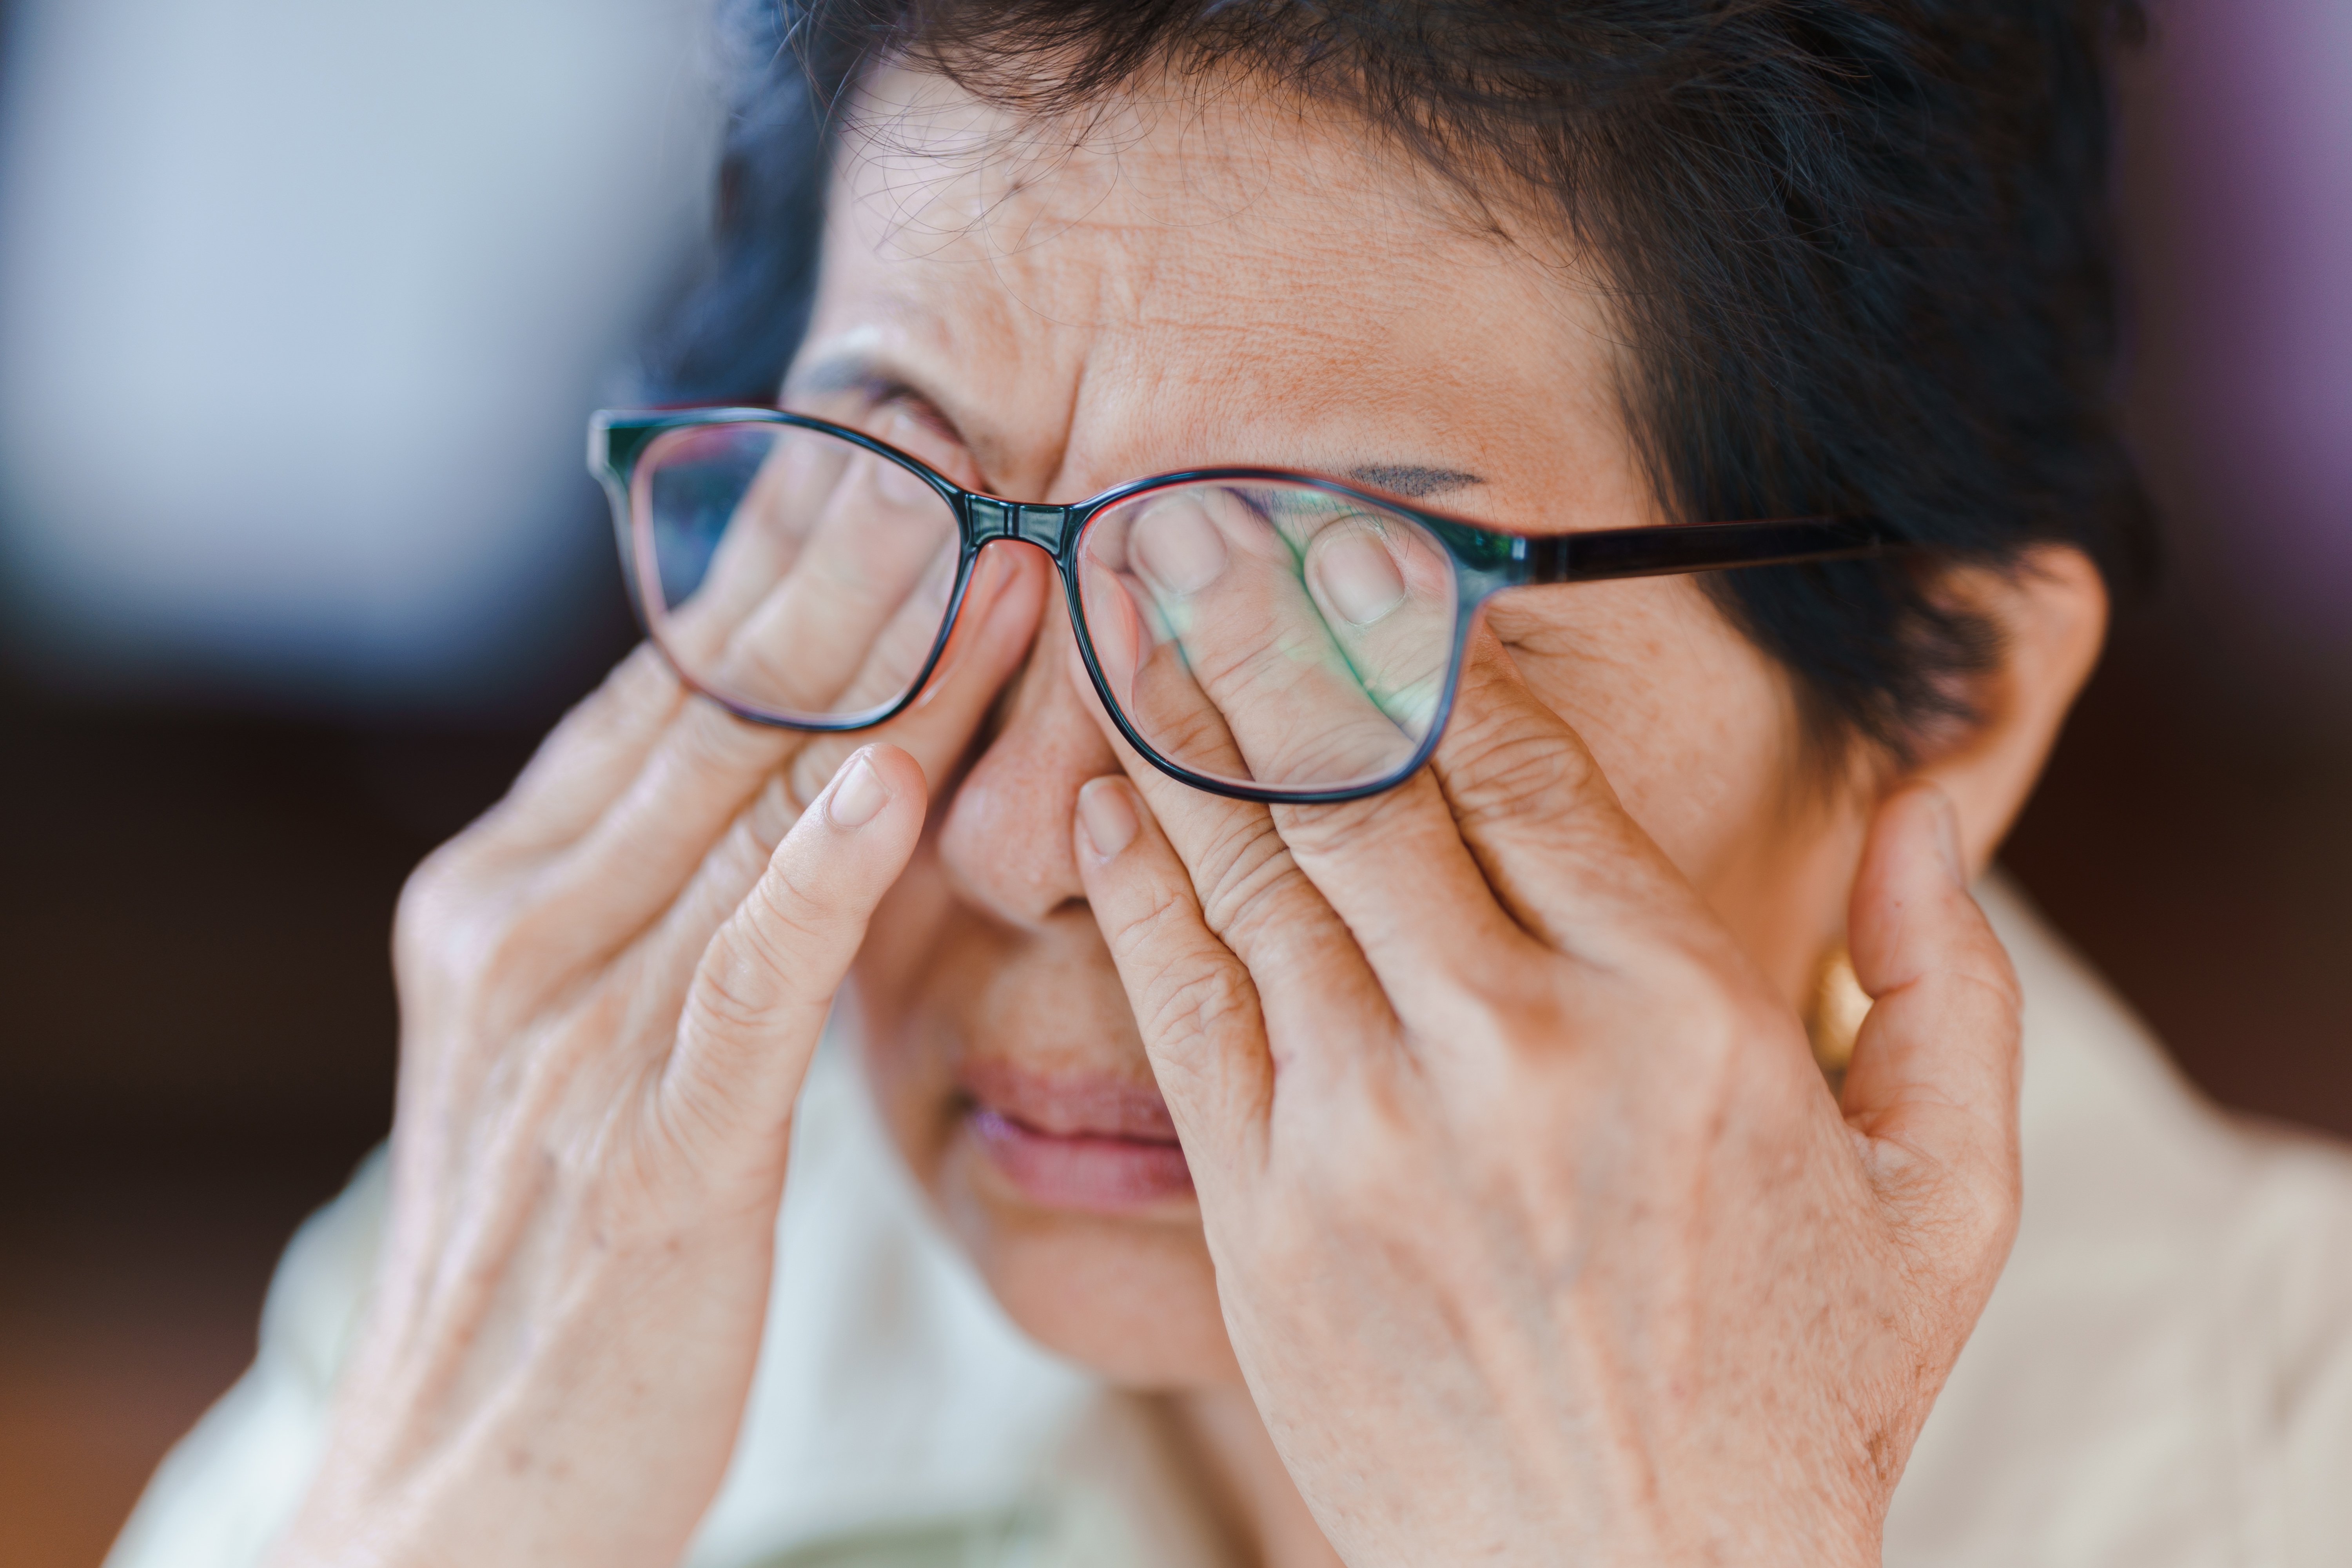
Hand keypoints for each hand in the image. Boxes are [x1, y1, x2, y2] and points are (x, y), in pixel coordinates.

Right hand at [270, 530, 1046, 1566]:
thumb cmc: (558, 1257)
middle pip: (720, 723)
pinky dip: (820, 877)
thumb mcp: (578, 1039)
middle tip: (980, 457)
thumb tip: (773, 779)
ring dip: (890, 687)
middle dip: (858, 584)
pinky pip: (749, 985)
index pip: (662, 696)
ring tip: (1002, 563)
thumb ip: (653, 906)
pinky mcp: (658, 1157)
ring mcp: (581, 1040)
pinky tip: (899, 781)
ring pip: (758, 821)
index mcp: (503, 899)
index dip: (784, 573)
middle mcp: (526, 937)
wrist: (467, 1485)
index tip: (900, 467)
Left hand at [1068, 622, 2021, 1565]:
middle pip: (1363, 787)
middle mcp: (1512, 1051)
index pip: (1527, 772)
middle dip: (1271, 636)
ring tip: (1123, 611)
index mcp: (1678, 1017)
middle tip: (1198, 522)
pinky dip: (1139, 891)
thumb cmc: (1801, 1394)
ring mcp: (1370, 1136)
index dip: (1433, 646)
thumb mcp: (1947, 1197)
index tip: (1366, 555)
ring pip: (1253, 877)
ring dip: (1180, 728)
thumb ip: (1950, 989)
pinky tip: (1104, 796)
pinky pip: (1184, 1014)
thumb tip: (1921, 821)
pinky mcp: (1267, 1224)